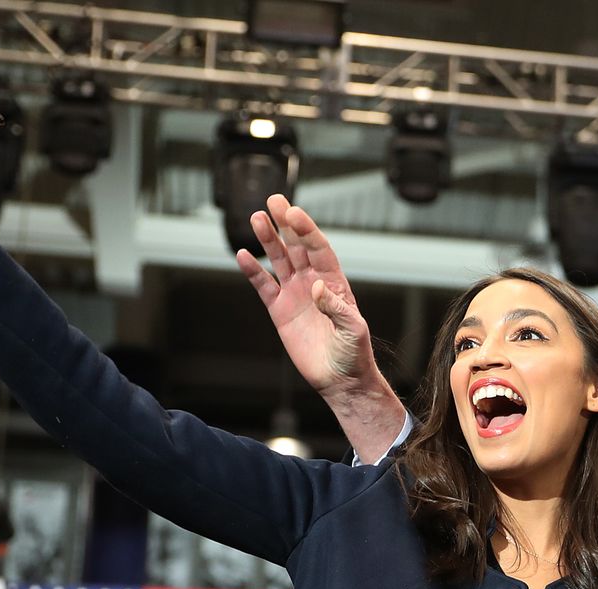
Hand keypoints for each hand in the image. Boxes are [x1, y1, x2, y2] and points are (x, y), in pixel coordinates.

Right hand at [236, 195, 376, 399]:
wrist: (340, 379)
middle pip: (297, 246)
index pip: (319, 249)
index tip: (294, 213)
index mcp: (335, 283)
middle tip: (274, 200)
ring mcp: (295, 294)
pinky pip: (264, 285)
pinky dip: (253, 271)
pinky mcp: (279, 310)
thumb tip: (318, 288)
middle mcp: (314, 283)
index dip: (307, 230)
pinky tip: (243, 255)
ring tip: (257, 218)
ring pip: (279, 260)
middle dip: (286, 223)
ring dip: (268, 240)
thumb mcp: (353, 330)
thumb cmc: (354, 354)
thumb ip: (337, 308)